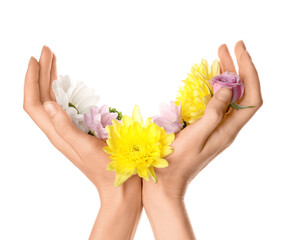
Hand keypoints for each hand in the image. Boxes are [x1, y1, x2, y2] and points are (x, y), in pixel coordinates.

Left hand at [23, 46, 141, 239]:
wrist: (119, 185)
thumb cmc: (107, 168)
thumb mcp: (85, 147)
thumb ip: (65, 127)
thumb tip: (46, 103)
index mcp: (57, 133)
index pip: (34, 103)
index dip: (32, 80)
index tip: (36, 58)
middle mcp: (58, 131)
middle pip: (41, 98)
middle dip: (41, 73)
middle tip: (47, 51)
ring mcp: (67, 130)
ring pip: (50, 100)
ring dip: (49, 79)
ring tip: (53, 61)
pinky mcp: (78, 130)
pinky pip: (63, 106)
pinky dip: (61, 91)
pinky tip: (66, 84)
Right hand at [142, 41, 262, 239]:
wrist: (164, 182)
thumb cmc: (176, 162)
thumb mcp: (196, 136)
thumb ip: (213, 113)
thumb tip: (228, 88)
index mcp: (228, 130)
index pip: (252, 97)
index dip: (249, 72)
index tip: (238, 51)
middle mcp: (226, 127)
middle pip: (241, 93)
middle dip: (236, 67)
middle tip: (224, 47)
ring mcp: (215, 127)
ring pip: (228, 97)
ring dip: (226, 75)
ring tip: (217, 56)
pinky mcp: (204, 127)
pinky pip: (214, 103)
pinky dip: (213, 87)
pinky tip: (207, 78)